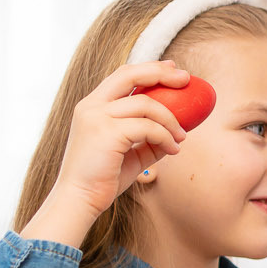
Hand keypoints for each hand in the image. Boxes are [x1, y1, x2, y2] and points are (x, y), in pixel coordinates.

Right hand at [22, 61, 191, 244]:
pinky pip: (148, 127)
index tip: (173, 70)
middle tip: (186, 79)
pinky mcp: (106, 133)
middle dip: (161, 72)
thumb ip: (150, 139)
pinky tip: (173, 149)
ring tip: (181, 137)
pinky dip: (165, 136)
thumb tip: (179, 132)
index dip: (149, 69)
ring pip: (145, 104)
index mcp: (92, 106)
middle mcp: (91, 106)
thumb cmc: (103, 178)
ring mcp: (96, 117)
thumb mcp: (131, 153)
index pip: (122, 76)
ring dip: (171, 119)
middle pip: (130, 75)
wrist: (80, 199)